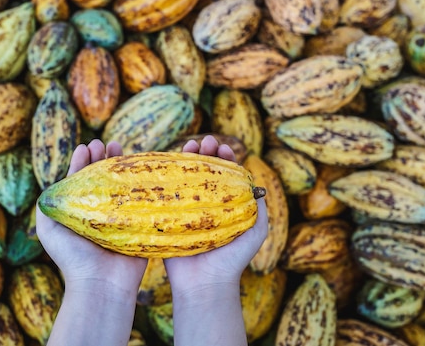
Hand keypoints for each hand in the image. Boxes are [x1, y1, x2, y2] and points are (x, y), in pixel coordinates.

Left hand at [36, 139, 147, 294]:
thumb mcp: (48, 227)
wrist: (100, 283)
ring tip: (118, 146)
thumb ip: (48, 203)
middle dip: (104, 157)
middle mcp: (100, 211)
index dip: (84, 160)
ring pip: (123, 184)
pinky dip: (142, 181)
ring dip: (122, 163)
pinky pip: (143, 199)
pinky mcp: (139, 223)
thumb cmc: (71, 257)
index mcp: (80, 210)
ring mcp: (121, 217)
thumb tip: (57, 180)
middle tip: (106, 143)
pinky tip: (141, 165)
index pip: (82, 179)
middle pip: (104, 177)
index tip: (87, 146)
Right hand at [164, 135, 268, 294]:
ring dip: (185, 158)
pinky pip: (165, 193)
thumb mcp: (257, 229)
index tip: (223, 147)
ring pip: (183, 177)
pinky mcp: (167, 218)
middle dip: (204, 153)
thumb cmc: (234, 258)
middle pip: (202, 171)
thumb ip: (259, 206)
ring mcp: (185, 210)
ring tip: (189, 144)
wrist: (206, 283)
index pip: (224, 174)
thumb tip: (255, 182)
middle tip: (205, 141)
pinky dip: (166, 175)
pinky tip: (168, 162)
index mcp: (224, 205)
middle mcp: (204, 204)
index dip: (224, 158)